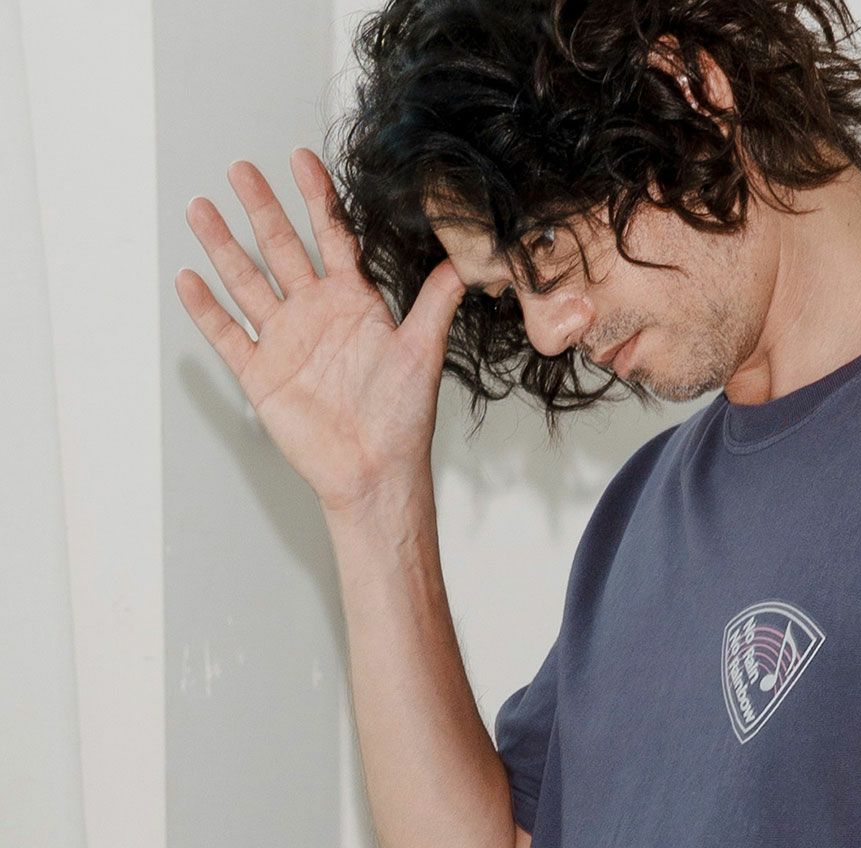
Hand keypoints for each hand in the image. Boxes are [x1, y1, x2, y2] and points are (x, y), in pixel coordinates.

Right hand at [174, 149, 466, 515]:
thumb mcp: (423, 352)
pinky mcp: (262, 374)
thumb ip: (436, 302)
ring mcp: (286, 341)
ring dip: (223, 246)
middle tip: (241, 169)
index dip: (318, 198)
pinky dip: (206, 309)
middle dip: (262, 208)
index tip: (302, 158)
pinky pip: (227, 334)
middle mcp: (317, 314)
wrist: (376, 473)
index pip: (333, 237)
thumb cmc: (403, 420)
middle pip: (282, 248)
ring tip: (201, 208)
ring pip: (247, 282)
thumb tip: (467, 259)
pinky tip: (188, 278)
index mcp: (355, 303)